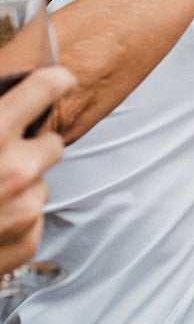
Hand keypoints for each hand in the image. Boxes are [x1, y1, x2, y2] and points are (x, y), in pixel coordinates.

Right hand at [0, 67, 70, 272]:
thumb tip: (3, 98)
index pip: (47, 87)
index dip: (54, 82)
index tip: (58, 83)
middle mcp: (15, 170)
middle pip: (52, 144)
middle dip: (29, 149)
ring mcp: (24, 209)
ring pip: (41, 185)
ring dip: (20, 188)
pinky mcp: (27, 241)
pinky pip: (32, 219)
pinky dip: (14, 221)